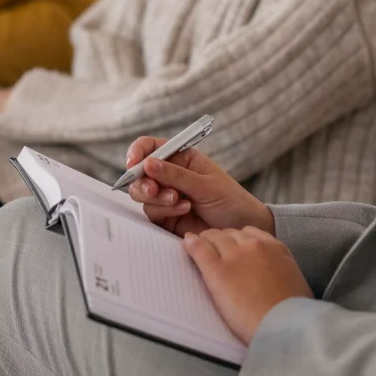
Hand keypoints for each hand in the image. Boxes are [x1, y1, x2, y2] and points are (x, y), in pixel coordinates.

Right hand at [126, 137, 274, 235]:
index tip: (133, 163)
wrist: (242, 228)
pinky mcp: (166, 216)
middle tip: (154, 191)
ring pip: (143, 195)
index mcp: (182, 158)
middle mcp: (171, 175)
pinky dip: (164, 211)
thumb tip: (148, 163)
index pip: (152, 147)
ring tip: (181, 202)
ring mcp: (167, 196)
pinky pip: (152, 212)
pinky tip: (185, 210)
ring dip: (157, 199)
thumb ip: (177, 176)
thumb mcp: (206, 185)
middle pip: (140, 173)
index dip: (138, 152)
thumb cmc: (231, 200)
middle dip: (143, 182)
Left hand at [184, 227, 312, 343]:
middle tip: (212, 250)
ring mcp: (235, 256)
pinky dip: (192, 245)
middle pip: (230, 233)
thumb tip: (274, 276)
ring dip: (206, 241)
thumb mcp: (294, 281)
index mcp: (276, 248)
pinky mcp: (218, 271)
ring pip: (214, 237)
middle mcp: (255, 246)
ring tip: (197, 246)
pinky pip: (200, 249)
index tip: (232, 248)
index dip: (238, 240)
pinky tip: (187, 243)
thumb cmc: (293, 314)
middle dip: (221, 240)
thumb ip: (281, 269)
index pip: (250, 233)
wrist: (284, 327)